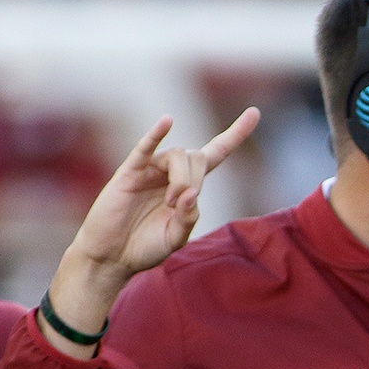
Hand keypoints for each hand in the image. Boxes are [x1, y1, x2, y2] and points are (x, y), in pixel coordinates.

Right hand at [69, 107, 260, 283]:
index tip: (255, 112)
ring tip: (170, 203)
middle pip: (198, 157)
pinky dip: (156, 134)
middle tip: (180, 205)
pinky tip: (167, 122)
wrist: (113, 256)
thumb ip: (189, 218)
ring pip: (178, 155)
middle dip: (197, 179)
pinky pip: (145, 148)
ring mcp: (150, 170)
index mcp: (189, 185)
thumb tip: (191, 194)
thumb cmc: (145, 247)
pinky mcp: (129, 173)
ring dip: (181, 179)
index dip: (235, 134)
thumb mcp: (176, 238)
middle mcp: (171, 172)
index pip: (217, 152)